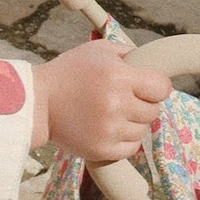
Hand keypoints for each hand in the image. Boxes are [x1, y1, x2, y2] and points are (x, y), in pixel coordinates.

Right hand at [31, 41, 170, 161]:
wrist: (37, 102)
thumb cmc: (68, 73)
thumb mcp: (97, 51)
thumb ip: (128, 53)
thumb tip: (154, 63)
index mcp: (119, 76)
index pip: (162, 88)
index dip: (157, 87)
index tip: (148, 88)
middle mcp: (116, 103)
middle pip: (154, 110)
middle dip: (144, 104)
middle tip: (125, 101)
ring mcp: (109, 129)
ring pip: (143, 130)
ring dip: (133, 123)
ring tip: (113, 115)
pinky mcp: (101, 149)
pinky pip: (131, 149)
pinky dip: (125, 141)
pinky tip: (111, 130)